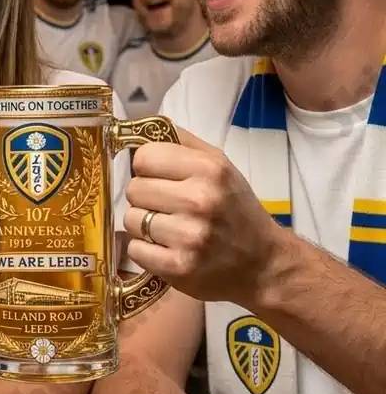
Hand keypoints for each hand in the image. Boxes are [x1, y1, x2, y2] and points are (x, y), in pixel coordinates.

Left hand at [124, 127, 286, 303]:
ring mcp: (189, 236)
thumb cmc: (235, 209)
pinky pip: (135, 250)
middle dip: (144, 197)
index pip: (144, 156)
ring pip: (130, 219)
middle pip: (134, 189)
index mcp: (209, 169)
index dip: (145, 167)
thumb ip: (181, 142)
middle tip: (166, 206)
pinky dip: (144, 251)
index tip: (158, 177)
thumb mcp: (219, 164)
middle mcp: (199, 200)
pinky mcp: (178, 267)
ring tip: (168, 229)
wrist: (264, 263)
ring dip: (143, 225)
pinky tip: (166, 249)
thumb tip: (139, 126)